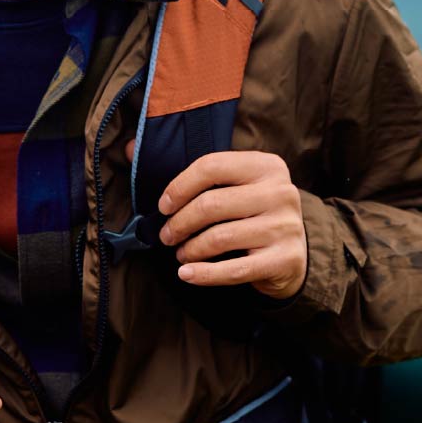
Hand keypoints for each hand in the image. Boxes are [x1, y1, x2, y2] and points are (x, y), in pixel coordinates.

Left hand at [127, 145, 307, 299]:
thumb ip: (186, 168)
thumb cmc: (250, 211)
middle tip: (166, 236)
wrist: (293, 251)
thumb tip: (128, 147)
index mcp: (265, 165)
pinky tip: (187, 274)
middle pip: (212, 204)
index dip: (179, 186)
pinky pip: (235, 270)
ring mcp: (285, 227)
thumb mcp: (232, 184)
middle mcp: (280, 192)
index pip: (211, 167)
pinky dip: (205, 274)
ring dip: (191, 249)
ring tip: (180, 254)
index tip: (162, 206)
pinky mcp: (285, 259)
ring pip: (220, 238)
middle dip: (180, 223)